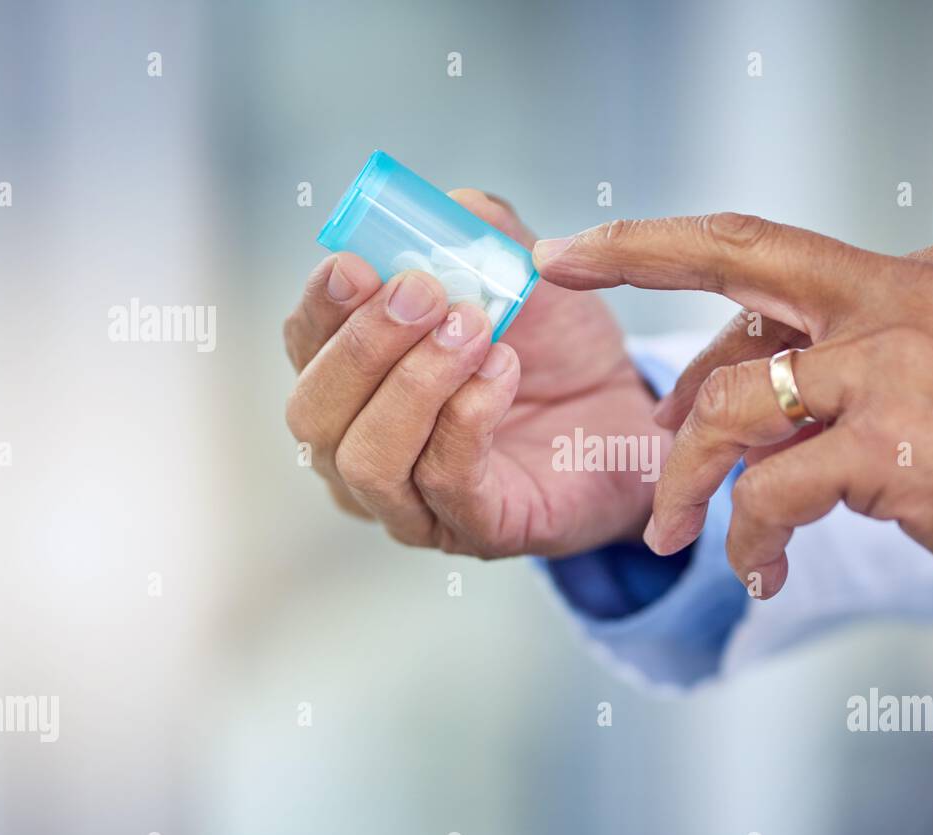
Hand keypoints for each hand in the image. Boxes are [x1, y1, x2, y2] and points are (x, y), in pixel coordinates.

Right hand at [282, 191, 665, 557]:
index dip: (320, 308)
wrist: (628, 415)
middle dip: (362, 347)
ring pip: (368, 458)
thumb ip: (481, 236)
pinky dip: (467, 420)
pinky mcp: (474, 531)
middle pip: (313, 414)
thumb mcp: (519, 277)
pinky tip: (503, 370)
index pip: (304, 350)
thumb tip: (451, 205)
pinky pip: (444, 482)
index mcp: (353, 385)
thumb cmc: (556, 351)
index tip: (355, 263)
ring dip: (414, 384)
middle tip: (422, 291)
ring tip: (474, 329)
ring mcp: (412, 503)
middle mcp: (361, 451)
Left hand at [532, 214, 932, 610]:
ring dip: (685, 474)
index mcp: (909, 281)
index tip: (608, 248)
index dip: (682, 247)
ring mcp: (891, 368)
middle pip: (741, 254)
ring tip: (672, 531)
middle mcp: (895, 302)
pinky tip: (760, 571)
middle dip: (635, 250)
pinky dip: (749, 534)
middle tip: (560, 264)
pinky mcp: (891, 445)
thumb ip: (868, 366)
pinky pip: (774, 488)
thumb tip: (778, 391)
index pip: (773, 254)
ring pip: (734, 400)